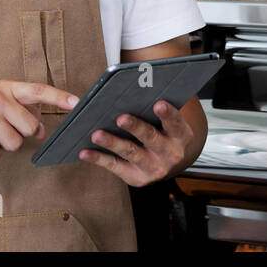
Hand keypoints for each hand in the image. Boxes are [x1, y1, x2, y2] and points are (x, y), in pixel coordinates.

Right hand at [0, 81, 78, 161]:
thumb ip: (20, 111)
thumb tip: (41, 128)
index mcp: (5, 87)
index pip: (38, 91)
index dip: (59, 97)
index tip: (77, 103)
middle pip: (29, 127)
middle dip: (19, 134)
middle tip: (1, 129)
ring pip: (14, 143)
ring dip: (1, 145)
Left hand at [78, 101, 193, 186]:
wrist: (166, 162)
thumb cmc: (162, 131)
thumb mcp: (166, 121)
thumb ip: (154, 107)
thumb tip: (132, 88)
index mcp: (181, 135)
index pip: (175, 122)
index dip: (167, 114)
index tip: (158, 104)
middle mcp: (171, 154)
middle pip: (151, 138)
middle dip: (136, 128)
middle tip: (121, 118)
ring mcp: (154, 168)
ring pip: (131, 152)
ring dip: (113, 143)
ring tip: (97, 134)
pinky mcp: (136, 178)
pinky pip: (115, 166)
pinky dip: (99, 158)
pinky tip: (85, 151)